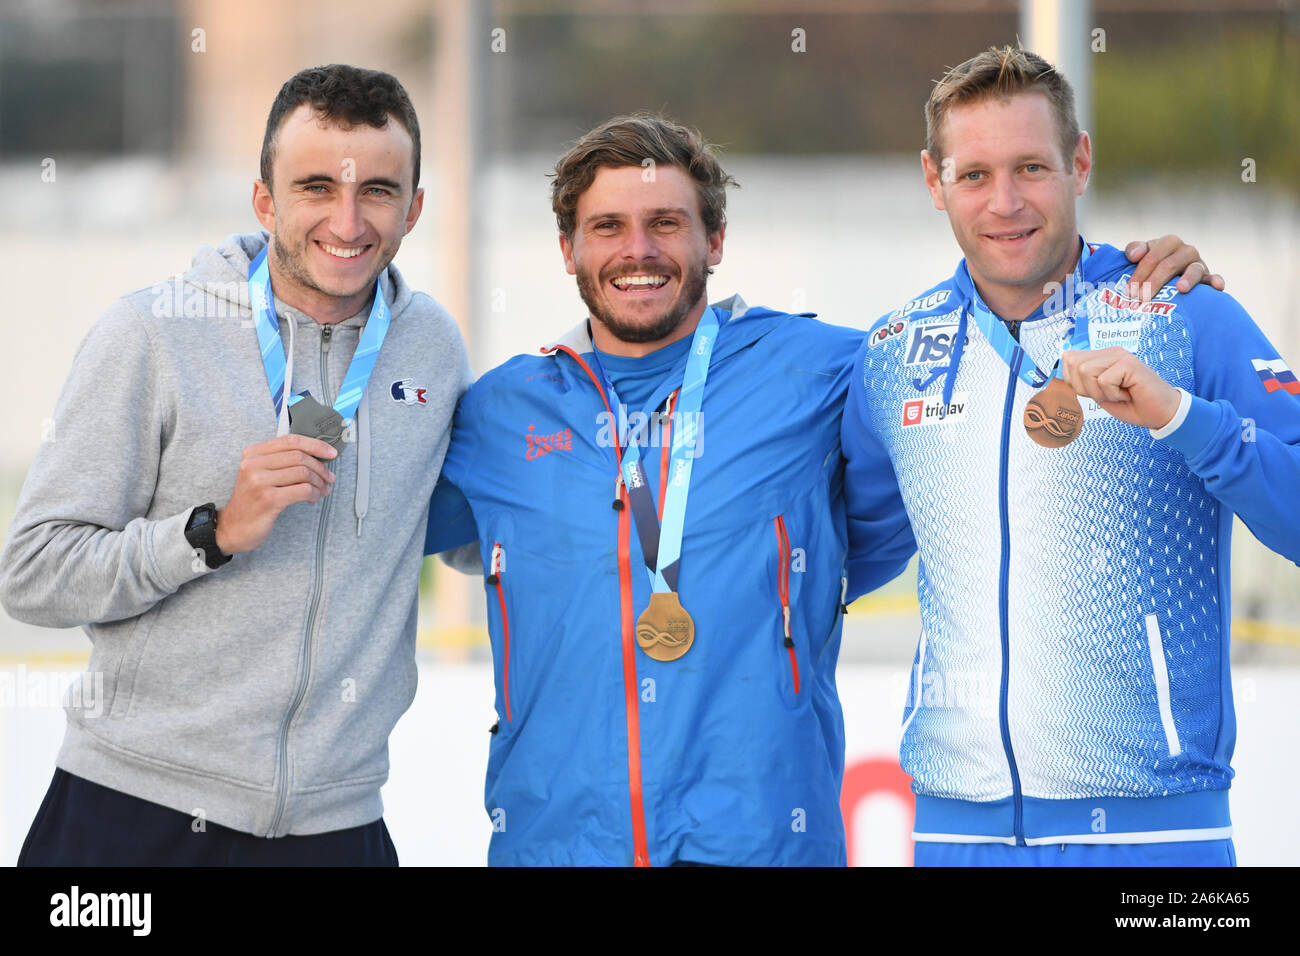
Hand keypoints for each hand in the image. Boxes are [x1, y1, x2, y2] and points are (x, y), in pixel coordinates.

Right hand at [216, 434, 336, 553]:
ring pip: (304, 472)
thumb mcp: (260, 474)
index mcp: (253, 453)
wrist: (233, 528)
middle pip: (300, 456)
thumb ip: (281, 461)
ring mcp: (259, 481)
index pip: (291, 440)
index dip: (316, 445)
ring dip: (319, 482)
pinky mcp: (268, 499)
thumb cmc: (253, 501)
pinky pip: (303, 490)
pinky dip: (314, 493)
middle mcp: (253, 464)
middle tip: (329, 478)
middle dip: (321, 468)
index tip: (331, 453)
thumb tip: (317, 455)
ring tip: (322, 490)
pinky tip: (313, 498)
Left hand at [1060, 347, 1182, 429]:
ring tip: (1118, 393)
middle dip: (1085, 388)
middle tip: (1107, 394)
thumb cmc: (1131, 405)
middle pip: (1073, 364)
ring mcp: (1120, 355)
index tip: (1096, 392)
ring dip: (1099, 392)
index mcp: (1101, 356)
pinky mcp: (1129, 363)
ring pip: (1086, 371)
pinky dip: (1113, 394)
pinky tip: (1128, 393)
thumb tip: (1058, 379)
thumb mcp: (1099, 395)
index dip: (1074, 382)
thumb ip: (1081, 383)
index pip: (1068, 359)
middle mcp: (1110, 352)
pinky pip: (1104, 380)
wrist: (1160, 413)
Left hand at [1123, 235, 1224, 301]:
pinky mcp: (1208, 278)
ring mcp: (1199, 264)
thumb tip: (1134, 256)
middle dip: (1154, 281)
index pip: (1153, 255)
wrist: (1172, 276)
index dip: (1140, 272)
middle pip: (1170, 264)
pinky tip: (1216, 287)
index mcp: (1169, 243)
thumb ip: (1134, 250)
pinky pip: (1214, 278)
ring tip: (1180, 289)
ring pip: (1194, 269)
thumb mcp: (1143, 256)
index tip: (1129, 290)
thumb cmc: (1153, 266)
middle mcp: (1186, 251)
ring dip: (1188, 279)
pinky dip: (1216, 281)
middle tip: (1142, 299)